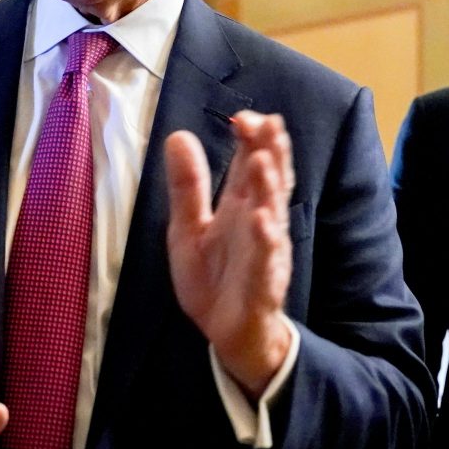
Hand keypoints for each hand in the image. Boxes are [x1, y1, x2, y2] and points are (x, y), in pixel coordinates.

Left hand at [166, 110, 294, 397]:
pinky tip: (261, 220)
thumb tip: (177, 135)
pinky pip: (266, 258)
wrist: (227, 332)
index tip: (242, 117)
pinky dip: (265, 239)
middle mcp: (257, 220)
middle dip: (270, 151)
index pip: (249, 162)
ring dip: (267, 187)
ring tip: (262, 160)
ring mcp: (264, 250)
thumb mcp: (188, 226)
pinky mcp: (263, 281)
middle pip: (268, 180)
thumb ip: (187, 185)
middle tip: (270, 123)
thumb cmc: (213, 276)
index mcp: (239, 204)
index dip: (251, 138)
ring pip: (270, 213)